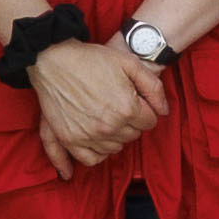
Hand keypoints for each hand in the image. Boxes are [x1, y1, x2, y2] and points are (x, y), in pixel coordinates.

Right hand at [30, 38, 159, 174]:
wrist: (54, 60)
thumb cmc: (92, 59)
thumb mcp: (130, 63)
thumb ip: (153, 87)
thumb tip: (164, 111)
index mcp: (127, 108)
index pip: (150, 122)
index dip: (145, 110)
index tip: (135, 100)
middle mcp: (109, 126)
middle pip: (133, 136)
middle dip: (131, 122)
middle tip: (119, 105)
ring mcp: (88, 135)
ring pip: (115, 148)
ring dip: (115, 136)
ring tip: (108, 118)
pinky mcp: (69, 139)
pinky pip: (91, 159)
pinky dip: (98, 153)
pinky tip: (99, 141)